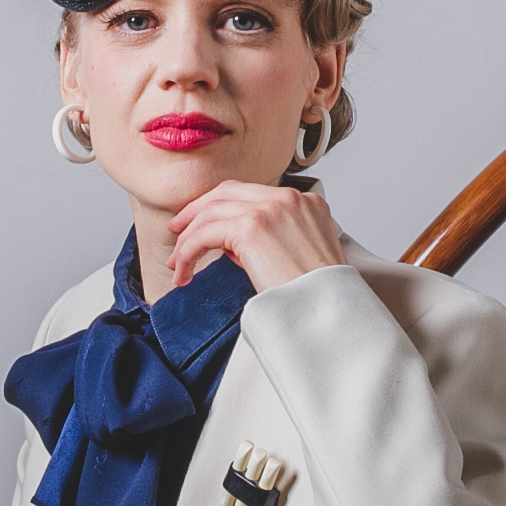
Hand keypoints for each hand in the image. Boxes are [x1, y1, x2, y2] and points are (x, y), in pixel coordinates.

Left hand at [166, 180, 347, 292]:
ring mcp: (270, 208)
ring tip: (177, 263)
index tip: (202, 223)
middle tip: (177, 231)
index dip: (219, 206)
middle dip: (196, 211)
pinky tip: (184, 270)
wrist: (328, 314)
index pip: (250, 192)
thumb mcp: (299, 257)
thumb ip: (269, 240)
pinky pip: (205, 233)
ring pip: (212, 211)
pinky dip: (188, 251)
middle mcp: (288, 198)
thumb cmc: (317, 297)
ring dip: (188, 238)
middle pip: (227, 191)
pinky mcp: (252, 226)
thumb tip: (232, 245)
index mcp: (305, 202)